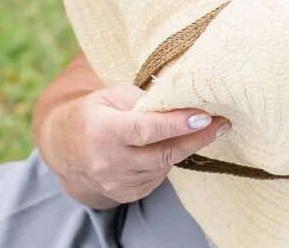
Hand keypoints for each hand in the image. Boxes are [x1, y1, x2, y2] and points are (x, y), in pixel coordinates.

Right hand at [42, 82, 228, 208]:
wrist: (66, 151)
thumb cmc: (93, 114)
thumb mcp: (110, 95)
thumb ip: (142, 98)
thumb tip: (178, 99)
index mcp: (104, 131)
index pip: (145, 129)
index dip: (176, 124)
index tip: (203, 115)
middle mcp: (110, 161)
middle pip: (162, 153)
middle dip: (196, 138)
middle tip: (222, 123)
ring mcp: (119, 182)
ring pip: (164, 165)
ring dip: (187, 147)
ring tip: (206, 128)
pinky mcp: (128, 193)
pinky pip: (158, 176)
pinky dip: (169, 159)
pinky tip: (174, 145)